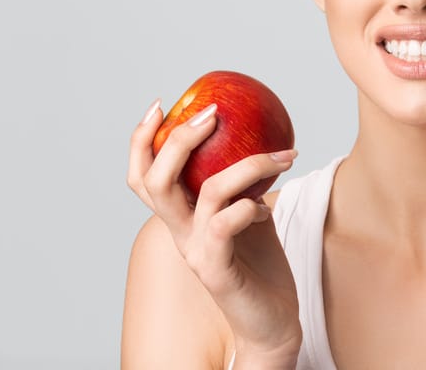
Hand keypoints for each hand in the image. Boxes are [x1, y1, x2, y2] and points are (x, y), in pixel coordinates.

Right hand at [127, 102, 302, 361]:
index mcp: (182, 218)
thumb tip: (263, 136)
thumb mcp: (249, 214)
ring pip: (207, 193)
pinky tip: (266, 208)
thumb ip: (245, 184)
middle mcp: (180, 233)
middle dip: (179, 140)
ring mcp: (196, 252)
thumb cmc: (260, 266)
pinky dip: (249, 205)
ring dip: (248, 164)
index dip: (142, 140)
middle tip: (212, 114)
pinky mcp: (217, 271)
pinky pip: (226, 225)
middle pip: (155, 180)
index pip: (144, 175)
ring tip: (282, 155)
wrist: (271, 322)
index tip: (161, 104)